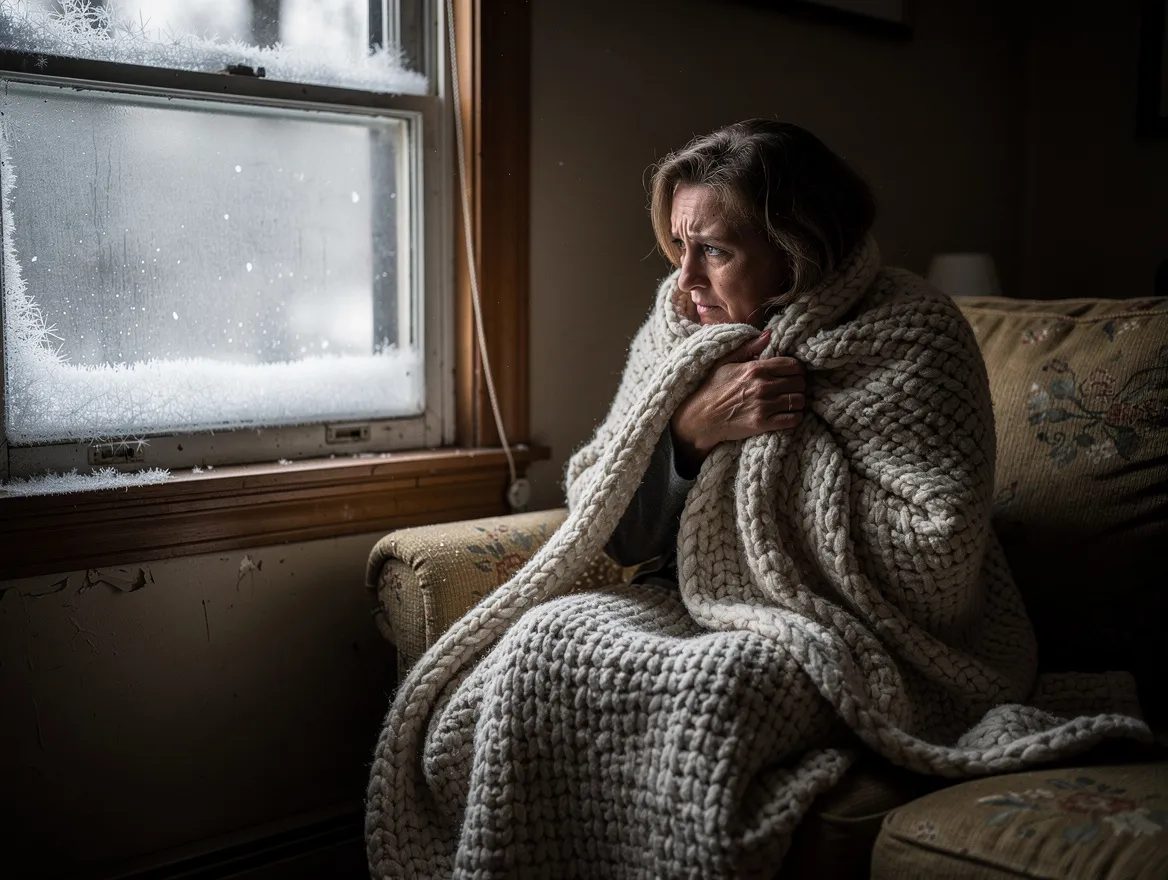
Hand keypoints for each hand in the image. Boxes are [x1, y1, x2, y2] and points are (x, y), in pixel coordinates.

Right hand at [670, 330, 805, 476]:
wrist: (700, 417)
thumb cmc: (712, 388)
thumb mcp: (725, 362)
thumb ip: (749, 347)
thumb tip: (769, 334)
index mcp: (755, 368)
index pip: (793, 365)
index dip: (797, 370)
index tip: (792, 374)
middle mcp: (762, 386)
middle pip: (800, 383)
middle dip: (798, 385)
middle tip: (791, 389)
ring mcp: (763, 406)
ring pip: (799, 401)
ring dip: (798, 402)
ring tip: (790, 402)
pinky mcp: (762, 423)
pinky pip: (793, 419)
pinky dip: (795, 417)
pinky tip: (788, 415)